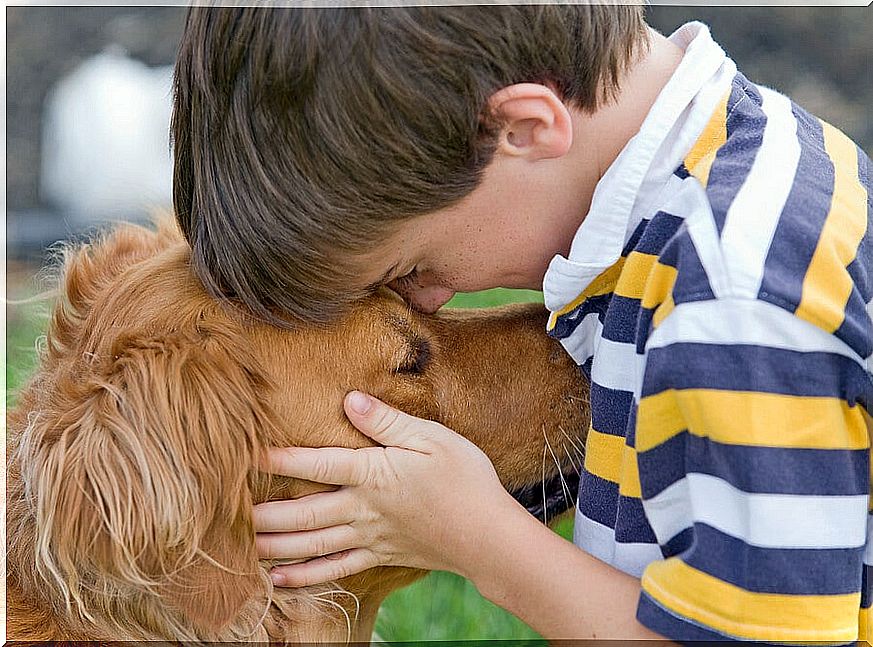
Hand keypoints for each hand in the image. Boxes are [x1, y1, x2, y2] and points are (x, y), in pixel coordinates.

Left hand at [253, 391, 517, 586]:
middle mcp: (363, 508)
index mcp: (373, 473)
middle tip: (228, 512)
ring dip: (275, 546)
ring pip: (311, 544)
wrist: (489, 534)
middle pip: (303, 512)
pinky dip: (304, 577)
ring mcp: (369, 536)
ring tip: (242, 546)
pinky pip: (335, 570)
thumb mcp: (432, 437)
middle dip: (264, 513)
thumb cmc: (465, 479)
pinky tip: (279, 580)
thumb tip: (349, 399)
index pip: (317, 463)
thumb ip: (387, 421)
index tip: (246, 452)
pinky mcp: (379, 556)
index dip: (280, 456)